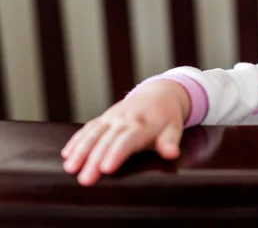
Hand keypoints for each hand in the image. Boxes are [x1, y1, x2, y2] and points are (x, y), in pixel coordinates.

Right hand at [61, 80, 189, 185]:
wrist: (159, 95)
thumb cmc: (166, 118)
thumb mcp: (174, 128)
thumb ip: (170, 142)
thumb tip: (172, 153)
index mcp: (142, 124)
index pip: (127, 140)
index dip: (116, 154)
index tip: (106, 169)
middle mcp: (124, 119)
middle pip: (106, 140)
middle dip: (94, 159)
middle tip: (85, 179)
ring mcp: (112, 118)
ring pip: (93, 133)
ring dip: (80, 150)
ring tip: (70, 168)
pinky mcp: (104, 118)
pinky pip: (88, 128)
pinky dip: (77, 140)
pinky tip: (67, 154)